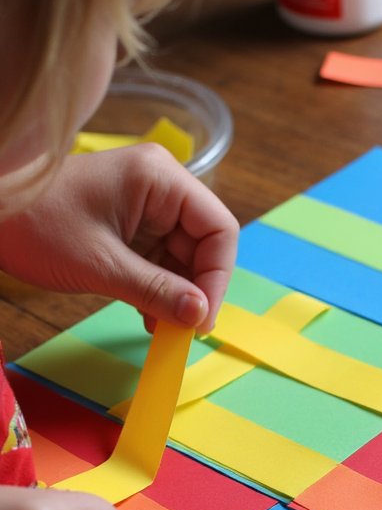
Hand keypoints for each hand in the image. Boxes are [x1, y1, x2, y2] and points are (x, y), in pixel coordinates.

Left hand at [0, 145, 238, 334]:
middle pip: (203, 243)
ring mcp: (144, 205)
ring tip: (162, 327)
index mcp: (160, 179)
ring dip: (176, 293)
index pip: (218, 228)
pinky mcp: (128, 224)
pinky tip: (148, 315)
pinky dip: (157, 287)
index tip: (203, 318)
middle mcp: (160, 187)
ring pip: (182, 255)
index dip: (218, 276)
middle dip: (196, 289)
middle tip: (183, 331)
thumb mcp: (100, 265)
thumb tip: (201, 317)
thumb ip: (155, 290)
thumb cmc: (35, 225)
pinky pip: (158, 258)